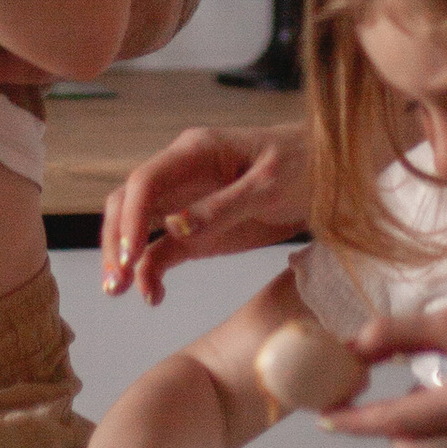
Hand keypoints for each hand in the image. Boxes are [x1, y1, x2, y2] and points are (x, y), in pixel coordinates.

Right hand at [99, 122, 310, 300]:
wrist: (331, 175)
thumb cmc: (303, 166)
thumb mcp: (270, 186)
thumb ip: (223, 206)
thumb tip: (172, 227)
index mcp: (195, 151)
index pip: (145, 181)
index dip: (129, 217)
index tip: (129, 255)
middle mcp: (181, 174)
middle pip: (128, 203)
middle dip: (116, 240)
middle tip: (115, 281)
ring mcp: (186, 204)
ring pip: (136, 228)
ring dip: (123, 259)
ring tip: (118, 292)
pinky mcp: (196, 231)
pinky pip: (161, 251)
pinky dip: (151, 272)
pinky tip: (153, 296)